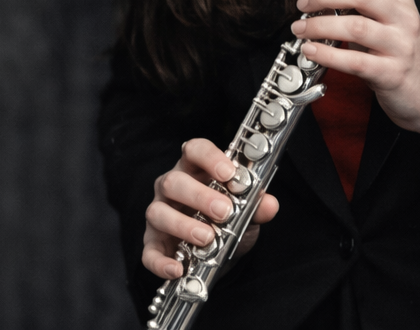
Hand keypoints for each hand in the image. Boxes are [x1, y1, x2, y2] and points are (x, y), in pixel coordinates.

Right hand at [142, 138, 279, 279]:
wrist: (217, 254)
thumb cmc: (227, 220)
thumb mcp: (245, 212)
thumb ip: (256, 206)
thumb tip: (270, 204)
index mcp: (194, 169)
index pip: (195, 150)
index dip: (210, 158)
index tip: (228, 173)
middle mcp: (171, 188)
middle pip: (174, 181)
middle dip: (199, 196)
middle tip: (224, 211)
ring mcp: (159, 214)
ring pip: (158, 212)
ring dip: (183, 225)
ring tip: (207, 238)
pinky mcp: (152, 243)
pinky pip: (149, 252)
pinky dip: (161, 261)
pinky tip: (178, 268)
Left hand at [293, 0, 419, 166]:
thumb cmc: (398, 50)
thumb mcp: (379, 12)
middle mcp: (404, 17)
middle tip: (305, 5)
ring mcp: (400, 46)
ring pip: (355, 27)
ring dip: (319, 26)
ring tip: (302, 29)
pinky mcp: (391, 74)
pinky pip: (355, 61)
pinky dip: (327, 55)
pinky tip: (311, 50)